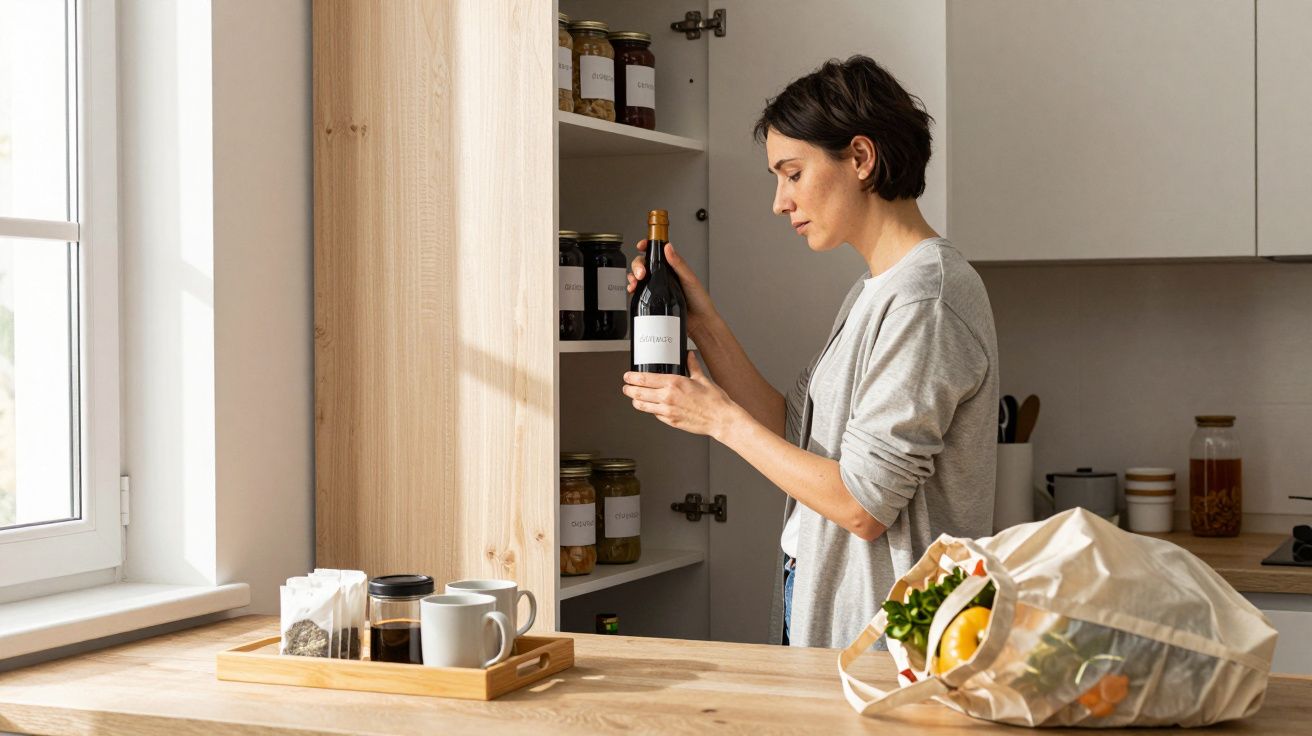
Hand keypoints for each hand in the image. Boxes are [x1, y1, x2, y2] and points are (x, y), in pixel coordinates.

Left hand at [622, 353, 742, 439]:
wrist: (721, 419)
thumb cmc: (714, 401)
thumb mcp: (702, 378)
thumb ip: (692, 366)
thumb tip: (689, 356)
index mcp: (674, 383)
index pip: (645, 379)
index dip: (632, 377)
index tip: (627, 376)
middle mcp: (668, 397)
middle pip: (639, 393)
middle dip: (629, 389)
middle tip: (626, 387)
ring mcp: (668, 411)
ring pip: (643, 406)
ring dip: (636, 401)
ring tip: (634, 398)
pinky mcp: (671, 421)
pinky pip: (655, 415)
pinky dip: (651, 410)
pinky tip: (652, 407)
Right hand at [626, 240, 717, 335]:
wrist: (699, 323)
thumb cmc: (700, 301)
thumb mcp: (689, 279)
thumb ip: (678, 264)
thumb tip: (669, 248)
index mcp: (672, 268)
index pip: (657, 253)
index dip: (647, 247)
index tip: (641, 246)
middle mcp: (663, 276)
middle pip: (644, 264)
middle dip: (637, 265)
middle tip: (640, 273)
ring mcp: (658, 288)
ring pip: (639, 277)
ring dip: (633, 277)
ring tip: (635, 283)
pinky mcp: (654, 300)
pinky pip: (640, 292)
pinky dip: (634, 290)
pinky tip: (633, 291)